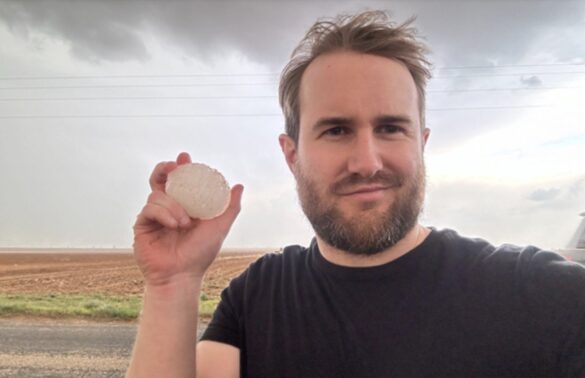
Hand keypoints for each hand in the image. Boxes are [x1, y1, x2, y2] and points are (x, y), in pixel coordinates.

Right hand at [133, 152, 242, 287]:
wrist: (181, 275)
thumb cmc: (200, 253)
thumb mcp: (219, 227)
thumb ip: (230, 207)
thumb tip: (239, 185)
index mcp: (184, 205)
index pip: (180, 181)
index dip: (181, 167)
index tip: (185, 158)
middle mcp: (167, 208)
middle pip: (160, 179)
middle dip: (165, 169)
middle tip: (175, 167)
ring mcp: (153, 216)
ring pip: (157, 194)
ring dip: (173, 206)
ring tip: (185, 223)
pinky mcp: (142, 225)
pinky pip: (149, 209)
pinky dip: (163, 214)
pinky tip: (174, 226)